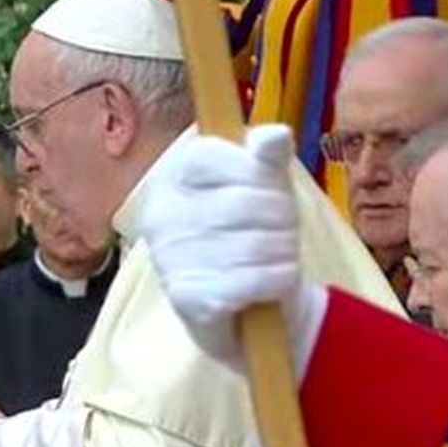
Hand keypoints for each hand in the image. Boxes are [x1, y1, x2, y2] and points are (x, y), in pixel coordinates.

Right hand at [136, 125, 322, 374]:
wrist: (244, 312)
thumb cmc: (251, 236)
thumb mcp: (263, 186)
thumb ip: (267, 157)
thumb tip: (277, 134)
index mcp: (173, 177)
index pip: (211, 156)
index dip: (257, 172)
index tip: (269, 189)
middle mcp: (162, 215)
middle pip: (245, 202)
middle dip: (283, 219)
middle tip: (282, 232)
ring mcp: (171, 257)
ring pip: (258, 242)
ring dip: (285, 253)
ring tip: (277, 258)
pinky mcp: (188, 298)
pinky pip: (256, 280)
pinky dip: (279, 281)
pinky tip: (270, 285)